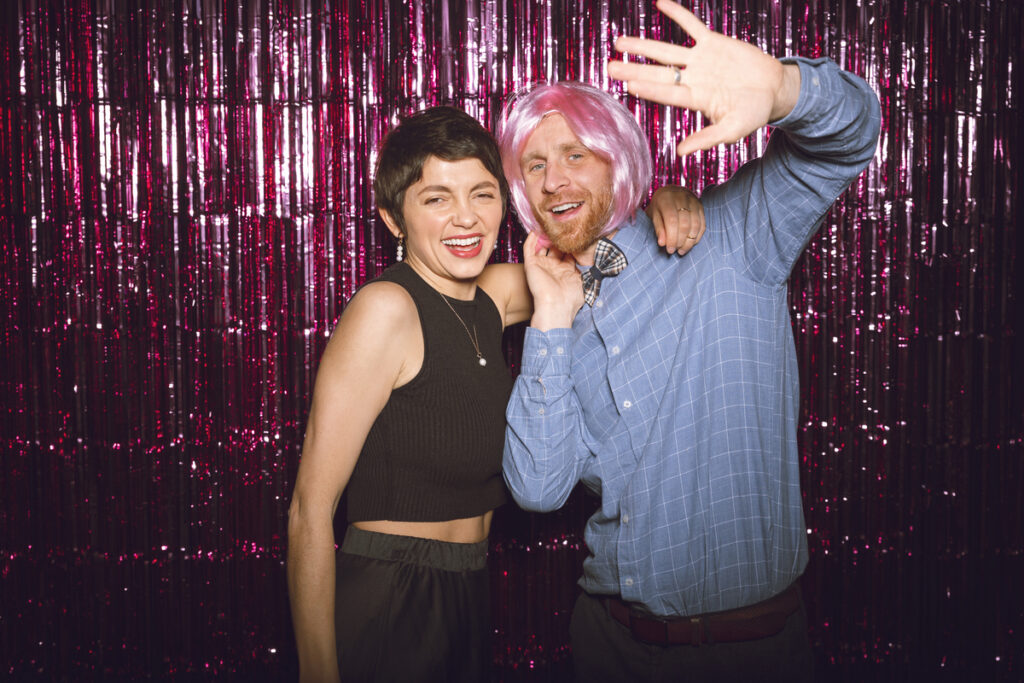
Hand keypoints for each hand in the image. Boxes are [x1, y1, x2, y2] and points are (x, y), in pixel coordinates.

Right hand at [523, 232, 583, 330]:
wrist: (556, 306)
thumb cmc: (570, 298)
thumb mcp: (583, 282)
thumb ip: (587, 271)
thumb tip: (599, 262)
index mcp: (565, 271)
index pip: (567, 253)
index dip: (570, 243)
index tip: (576, 232)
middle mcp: (553, 267)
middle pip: (554, 247)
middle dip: (558, 237)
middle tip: (563, 225)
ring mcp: (542, 265)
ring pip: (541, 246)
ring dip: (544, 235)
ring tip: (549, 224)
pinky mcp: (531, 264)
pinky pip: (528, 248)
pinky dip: (531, 238)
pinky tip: (537, 229)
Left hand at [607, 0, 800, 156]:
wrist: (774, 90)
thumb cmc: (753, 113)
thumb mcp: (732, 130)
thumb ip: (707, 138)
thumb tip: (680, 152)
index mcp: (695, 99)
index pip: (667, 93)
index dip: (649, 88)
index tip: (628, 84)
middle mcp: (692, 79)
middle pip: (657, 72)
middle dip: (634, 69)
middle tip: (609, 67)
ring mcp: (700, 60)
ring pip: (666, 50)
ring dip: (643, 45)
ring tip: (619, 42)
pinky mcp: (713, 43)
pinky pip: (692, 25)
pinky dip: (677, 14)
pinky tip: (659, 3)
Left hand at [646, 185, 704, 254]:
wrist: (670, 192)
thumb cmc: (659, 206)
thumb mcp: (653, 215)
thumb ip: (658, 228)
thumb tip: (662, 243)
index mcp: (666, 198)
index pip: (672, 221)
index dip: (671, 237)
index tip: (669, 249)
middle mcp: (682, 197)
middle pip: (685, 224)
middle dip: (680, 241)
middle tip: (675, 250)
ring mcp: (694, 201)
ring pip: (696, 225)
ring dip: (689, 241)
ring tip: (682, 250)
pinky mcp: (701, 207)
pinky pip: (702, 224)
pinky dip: (697, 237)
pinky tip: (690, 244)